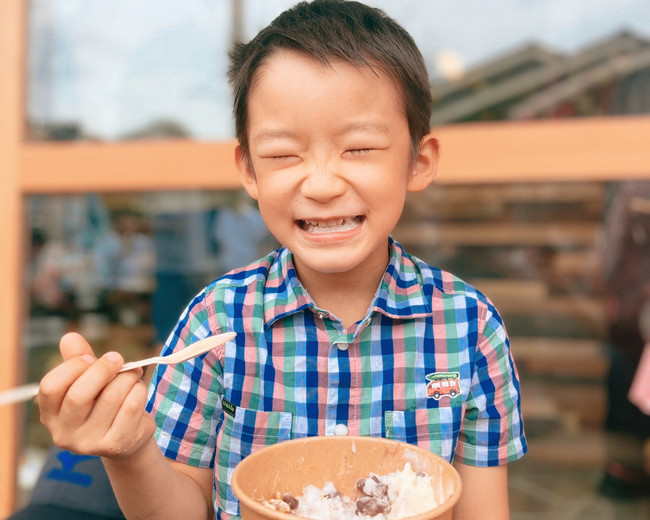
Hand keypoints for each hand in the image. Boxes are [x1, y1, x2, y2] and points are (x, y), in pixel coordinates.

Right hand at [38, 332, 155, 458]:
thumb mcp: (89, 381)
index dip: (72, 367)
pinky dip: (139, 390)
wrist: (128, 438)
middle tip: (117, 358)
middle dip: (102, 369)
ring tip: (132, 375)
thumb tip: (69, 337)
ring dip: (127, 378)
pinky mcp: (116, 444)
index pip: (50, 387)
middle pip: (79, 395)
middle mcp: (64, 433)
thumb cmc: (104, 402)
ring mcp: (89, 443)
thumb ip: (78, 359)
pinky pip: (131, 406)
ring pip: (111, 398)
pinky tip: (138, 391)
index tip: (89, 357)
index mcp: (51, 414)